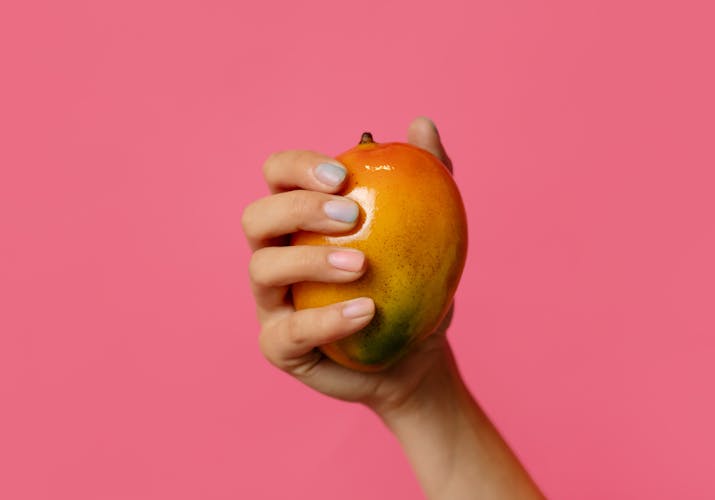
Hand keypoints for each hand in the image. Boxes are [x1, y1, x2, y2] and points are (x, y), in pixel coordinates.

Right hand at [241, 117, 455, 416]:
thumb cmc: (413, 287)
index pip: (277, 177)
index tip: (343, 173)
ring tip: (362, 265)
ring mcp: (272, 302)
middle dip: (298, 208)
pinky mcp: (280, 346)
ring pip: (263, 269)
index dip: (297, 167)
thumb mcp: (430, 231)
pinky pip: (289, 333)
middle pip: (257, 218)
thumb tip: (421, 124)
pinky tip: (368, 310)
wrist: (416, 354)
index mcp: (299, 219)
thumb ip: (428, 178)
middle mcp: (275, 254)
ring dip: (310, 261)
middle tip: (352, 215)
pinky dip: (326, 320)